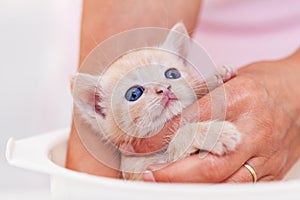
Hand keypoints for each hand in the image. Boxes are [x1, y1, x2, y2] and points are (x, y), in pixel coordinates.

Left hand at [132, 49, 299, 182]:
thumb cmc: (263, 83)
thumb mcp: (230, 80)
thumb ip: (203, 101)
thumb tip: (168, 119)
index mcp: (239, 98)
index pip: (191, 123)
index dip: (160, 138)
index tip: (139, 145)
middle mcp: (254, 129)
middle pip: (209, 165)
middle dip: (172, 174)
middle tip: (149, 174)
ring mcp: (267, 153)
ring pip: (225, 183)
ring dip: (192, 187)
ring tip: (167, 183)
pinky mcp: (274, 168)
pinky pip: (244, 188)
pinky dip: (218, 189)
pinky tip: (198, 186)